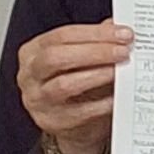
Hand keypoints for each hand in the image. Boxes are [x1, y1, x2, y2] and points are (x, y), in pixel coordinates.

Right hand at [17, 21, 131, 153]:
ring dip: (97, 75)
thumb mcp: (82, 60)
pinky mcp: (53, 122)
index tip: (123, 34)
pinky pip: (79, 112)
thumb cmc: (78, 87)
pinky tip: (117, 97)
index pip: (62, 36)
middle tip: (123, 52)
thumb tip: (117, 27)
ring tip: (119, 72)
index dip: (94, 34)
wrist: (75, 126)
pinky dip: (101, 104)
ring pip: (64, 84)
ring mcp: (38, 100)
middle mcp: (30, 75)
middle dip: (94, 53)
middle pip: (56, 57)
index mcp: (33, 52)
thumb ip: (97, 42)